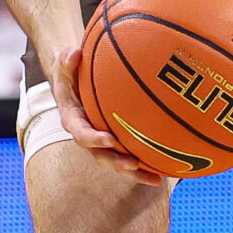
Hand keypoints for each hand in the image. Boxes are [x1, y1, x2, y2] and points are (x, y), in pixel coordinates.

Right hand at [47, 43, 164, 183]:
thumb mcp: (64, 64)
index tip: (108, 139)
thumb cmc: (71, 71)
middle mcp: (87, 135)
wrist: (74, 80)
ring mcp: (102, 140)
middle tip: (134, 165)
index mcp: (73, 119)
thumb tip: (74, 53)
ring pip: (117, 161)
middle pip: (100, 155)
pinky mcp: (116, 141)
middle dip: (117, 163)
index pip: (80, 132)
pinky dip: (147, 163)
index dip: (93, 139)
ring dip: (135, 172)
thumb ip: (66, 60)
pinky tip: (168, 170)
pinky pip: (130, 154)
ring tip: (155, 179)